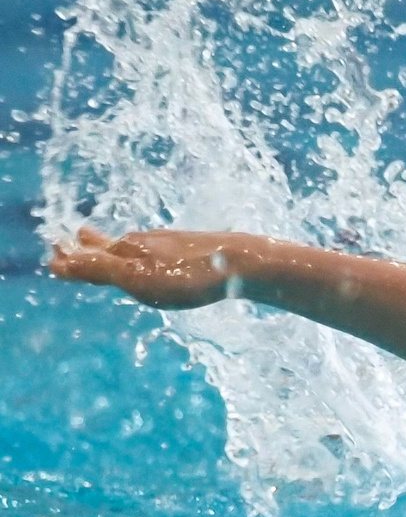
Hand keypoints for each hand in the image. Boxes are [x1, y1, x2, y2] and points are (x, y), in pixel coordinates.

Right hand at [47, 227, 262, 310]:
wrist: (242, 262)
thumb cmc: (187, 275)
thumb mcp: (136, 278)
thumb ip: (100, 270)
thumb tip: (58, 261)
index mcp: (127, 249)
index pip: (91, 255)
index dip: (72, 258)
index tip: (53, 256)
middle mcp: (144, 241)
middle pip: (111, 245)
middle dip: (91, 245)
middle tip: (75, 237)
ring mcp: (169, 243)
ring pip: (134, 245)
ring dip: (114, 247)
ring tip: (104, 245)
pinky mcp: (191, 248)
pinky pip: (157, 250)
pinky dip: (142, 252)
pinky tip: (153, 256)